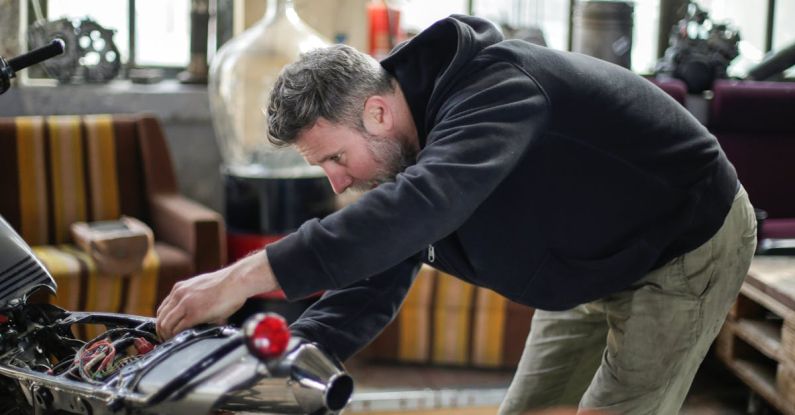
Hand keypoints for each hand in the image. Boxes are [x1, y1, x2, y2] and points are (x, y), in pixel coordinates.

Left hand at [155, 250, 278, 338]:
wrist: (236, 281)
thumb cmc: (226, 285)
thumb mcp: (201, 288)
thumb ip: (192, 300)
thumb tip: (191, 316)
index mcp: (180, 288)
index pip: (162, 309)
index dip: (162, 322)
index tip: (167, 331)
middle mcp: (179, 294)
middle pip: (161, 318)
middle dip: (162, 332)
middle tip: (168, 340)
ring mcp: (185, 303)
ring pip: (166, 325)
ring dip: (168, 336)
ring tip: (175, 342)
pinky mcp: (194, 313)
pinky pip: (178, 328)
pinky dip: (178, 336)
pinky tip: (183, 339)